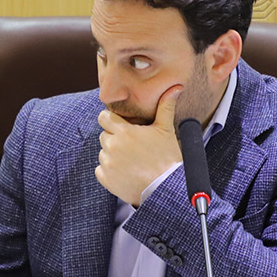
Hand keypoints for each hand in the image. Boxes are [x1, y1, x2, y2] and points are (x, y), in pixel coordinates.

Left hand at [95, 84, 184, 206]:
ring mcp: (107, 163)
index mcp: (124, 132)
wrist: (166, 189)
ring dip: (113, 155)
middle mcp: (112, 146)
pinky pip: (100, 170)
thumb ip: (165, 107)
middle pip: (104, 135)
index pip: (103, 117)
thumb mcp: (166, 130)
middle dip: (115, 139)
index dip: (112, 120)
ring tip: (131, 161)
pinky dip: (110, 171)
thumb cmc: (167, 158)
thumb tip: (175, 88)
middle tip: (132, 147)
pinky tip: (125, 172)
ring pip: (103, 152)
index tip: (122, 126)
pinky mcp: (105, 179)